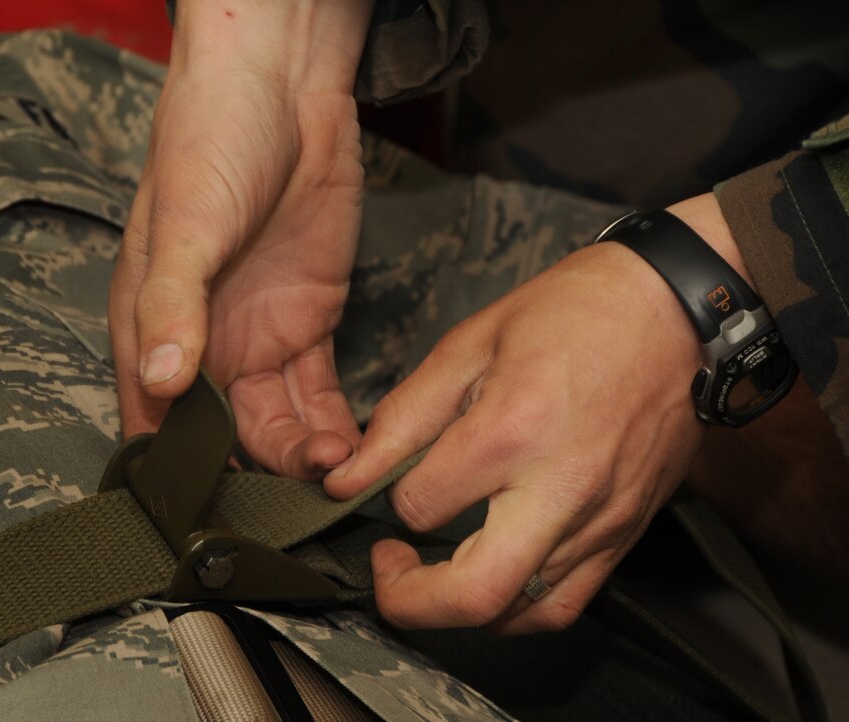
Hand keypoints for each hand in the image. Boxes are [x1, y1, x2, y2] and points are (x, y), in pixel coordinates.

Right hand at [110, 0, 373, 478]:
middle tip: (299, 491)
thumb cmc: (210, 143)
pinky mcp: (310, 323)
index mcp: (152, 327)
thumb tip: (159, 380)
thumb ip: (172, 304)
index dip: (179, 470)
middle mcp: (204, 344)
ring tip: (334, 472)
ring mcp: (259, 337)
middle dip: (257, 473)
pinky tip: (354, 449)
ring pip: (277, 424)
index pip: (154, 421)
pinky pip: (320, 394)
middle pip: (224, 436)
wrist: (285, 89)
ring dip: (302, 456)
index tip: (215, 510)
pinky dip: (335, 426)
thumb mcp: (185, 224)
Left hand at [326, 196, 737, 630]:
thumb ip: (403, 416)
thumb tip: (350, 474)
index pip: (420, 504)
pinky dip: (516, 609)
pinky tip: (491, 576)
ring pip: (520, 613)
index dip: (385, 499)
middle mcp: (561, 488)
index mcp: (512, 430)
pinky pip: (565, 604)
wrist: (679, 309)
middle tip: (387, 569)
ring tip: (433, 569)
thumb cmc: (574, 313)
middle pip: (473, 594)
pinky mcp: (627, 533)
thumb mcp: (470, 343)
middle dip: (408, 600)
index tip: (378, 483)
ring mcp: (601, 520)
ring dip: (459, 606)